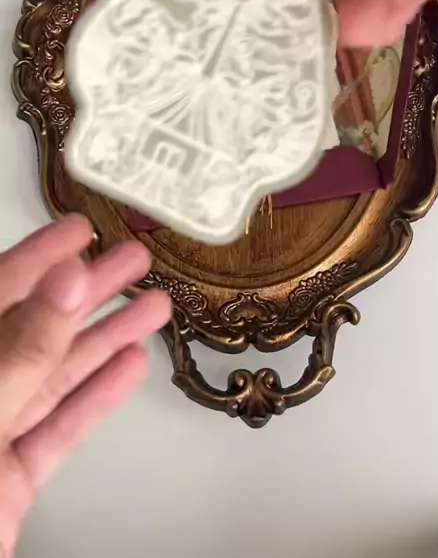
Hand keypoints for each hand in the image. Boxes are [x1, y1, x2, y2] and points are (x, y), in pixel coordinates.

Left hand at [0, 215, 170, 557]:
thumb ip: (22, 351)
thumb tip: (63, 282)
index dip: (38, 258)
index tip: (80, 230)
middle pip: (33, 330)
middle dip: (87, 292)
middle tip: (131, 261)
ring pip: (53, 378)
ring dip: (106, 340)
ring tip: (151, 306)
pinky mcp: (10, 480)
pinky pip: (59, 428)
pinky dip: (96, 399)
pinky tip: (127, 367)